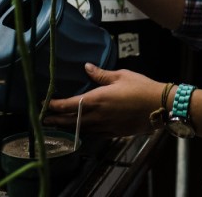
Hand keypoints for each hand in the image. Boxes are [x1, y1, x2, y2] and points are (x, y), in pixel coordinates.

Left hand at [44, 63, 161, 135]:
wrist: (158, 106)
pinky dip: (83, 131)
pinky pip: (92, 133)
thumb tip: (86, 67)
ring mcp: (104, 126)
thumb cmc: (141, 87)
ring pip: (80, 129)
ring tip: (58, 124)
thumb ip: (101, 74)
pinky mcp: (112, 132)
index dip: (54, 106)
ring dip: (67, 127)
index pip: (69, 105)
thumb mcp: (121, 75)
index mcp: (97, 99)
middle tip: (43, 119)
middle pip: (70, 121)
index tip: (45, 104)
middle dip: (55, 120)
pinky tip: (82, 128)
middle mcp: (97, 115)